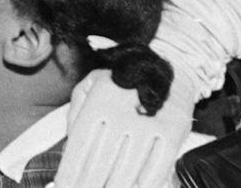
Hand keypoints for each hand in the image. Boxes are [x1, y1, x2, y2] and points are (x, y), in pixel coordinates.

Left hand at [57, 72, 191, 187]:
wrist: (171, 65)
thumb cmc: (124, 82)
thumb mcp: (91, 85)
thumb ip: (75, 113)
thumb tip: (68, 146)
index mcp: (99, 102)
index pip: (79, 150)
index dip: (69, 176)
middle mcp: (122, 113)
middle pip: (100, 166)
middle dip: (88, 186)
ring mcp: (149, 124)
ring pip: (126, 173)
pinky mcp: (173, 132)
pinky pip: (155, 170)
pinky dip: (143, 186)